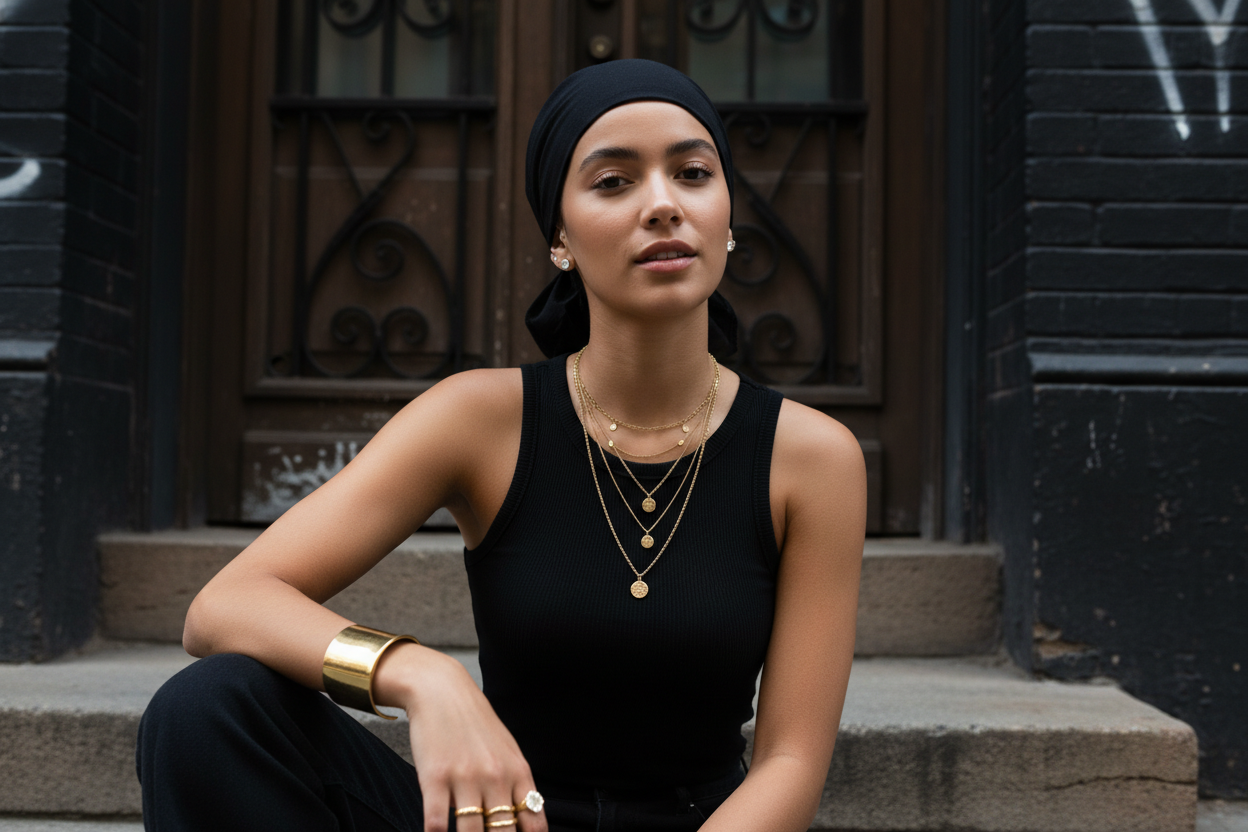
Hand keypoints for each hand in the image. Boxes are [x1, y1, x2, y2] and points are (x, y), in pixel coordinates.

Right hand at [375, 643, 547, 831]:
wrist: (442, 691)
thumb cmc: (476, 725)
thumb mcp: (507, 751)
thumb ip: (517, 785)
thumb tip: (524, 821)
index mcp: (518, 772)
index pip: (534, 823)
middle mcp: (495, 777)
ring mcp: (465, 779)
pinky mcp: (434, 778)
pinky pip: (436, 823)